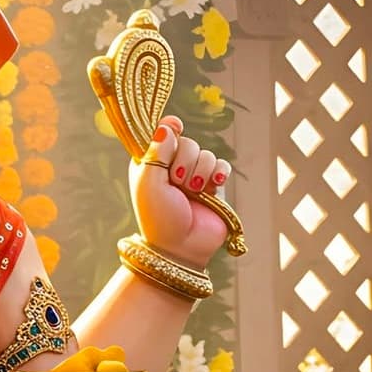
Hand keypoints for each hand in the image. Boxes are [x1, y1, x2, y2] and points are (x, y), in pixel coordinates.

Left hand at [130, 113, 230, 268]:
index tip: (177, 126)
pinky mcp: (213, 185)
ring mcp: (193, 176)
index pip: (162, 134)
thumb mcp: (149, 183)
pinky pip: (221, 165)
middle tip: (177, 183)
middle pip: (188, 142)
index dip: (170, 128)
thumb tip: (168, 125)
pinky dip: (219, 172)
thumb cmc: (158, 217)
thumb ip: (157, 152)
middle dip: (185, 161)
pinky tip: (213, 184)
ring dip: (200, 172)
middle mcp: (171, 166)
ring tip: (192, 192)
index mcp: (150, 163)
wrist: (181, 247)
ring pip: (206, 154)